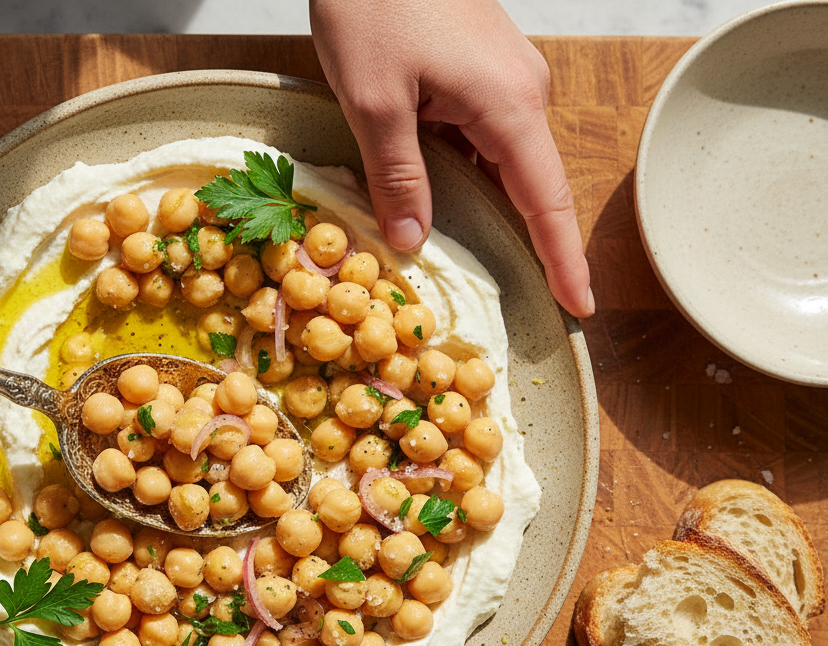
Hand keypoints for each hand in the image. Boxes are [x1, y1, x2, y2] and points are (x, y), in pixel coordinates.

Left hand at [310, 0, 593, 317]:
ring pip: (497, 162)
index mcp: (506, 105)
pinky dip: (459, 173)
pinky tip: (430, 200)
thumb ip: (397, 175)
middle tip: (509, 301)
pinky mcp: (477, 69)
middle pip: (527, 185)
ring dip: (477, 207)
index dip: (562, 258)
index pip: (546, 200)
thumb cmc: (374, 4)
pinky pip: (478, 137)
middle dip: (518, 243)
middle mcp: (518, 93)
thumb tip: (414, 241)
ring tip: (461, 263)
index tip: (580, 307)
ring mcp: (500, 79)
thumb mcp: (373, 101)